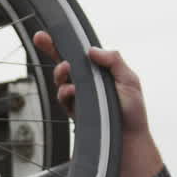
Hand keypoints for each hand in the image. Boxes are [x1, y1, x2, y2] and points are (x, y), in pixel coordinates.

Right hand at [32, 31, 163, 176]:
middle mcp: (87, 82)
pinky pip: (63, 98)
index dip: (61, 43)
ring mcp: (79, 97)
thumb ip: (113, 61)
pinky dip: (65, 93)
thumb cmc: (133, 113)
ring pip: (60, 80)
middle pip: (63, 62)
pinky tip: (72, 92)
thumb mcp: (129, 80)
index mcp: (100, 71)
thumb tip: (91, 49)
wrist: (129, 142)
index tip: (43, 35)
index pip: (79, 53)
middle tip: (49, 47)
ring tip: (67, 74)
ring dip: (60, 74)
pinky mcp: (75, 111)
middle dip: (52, 51)